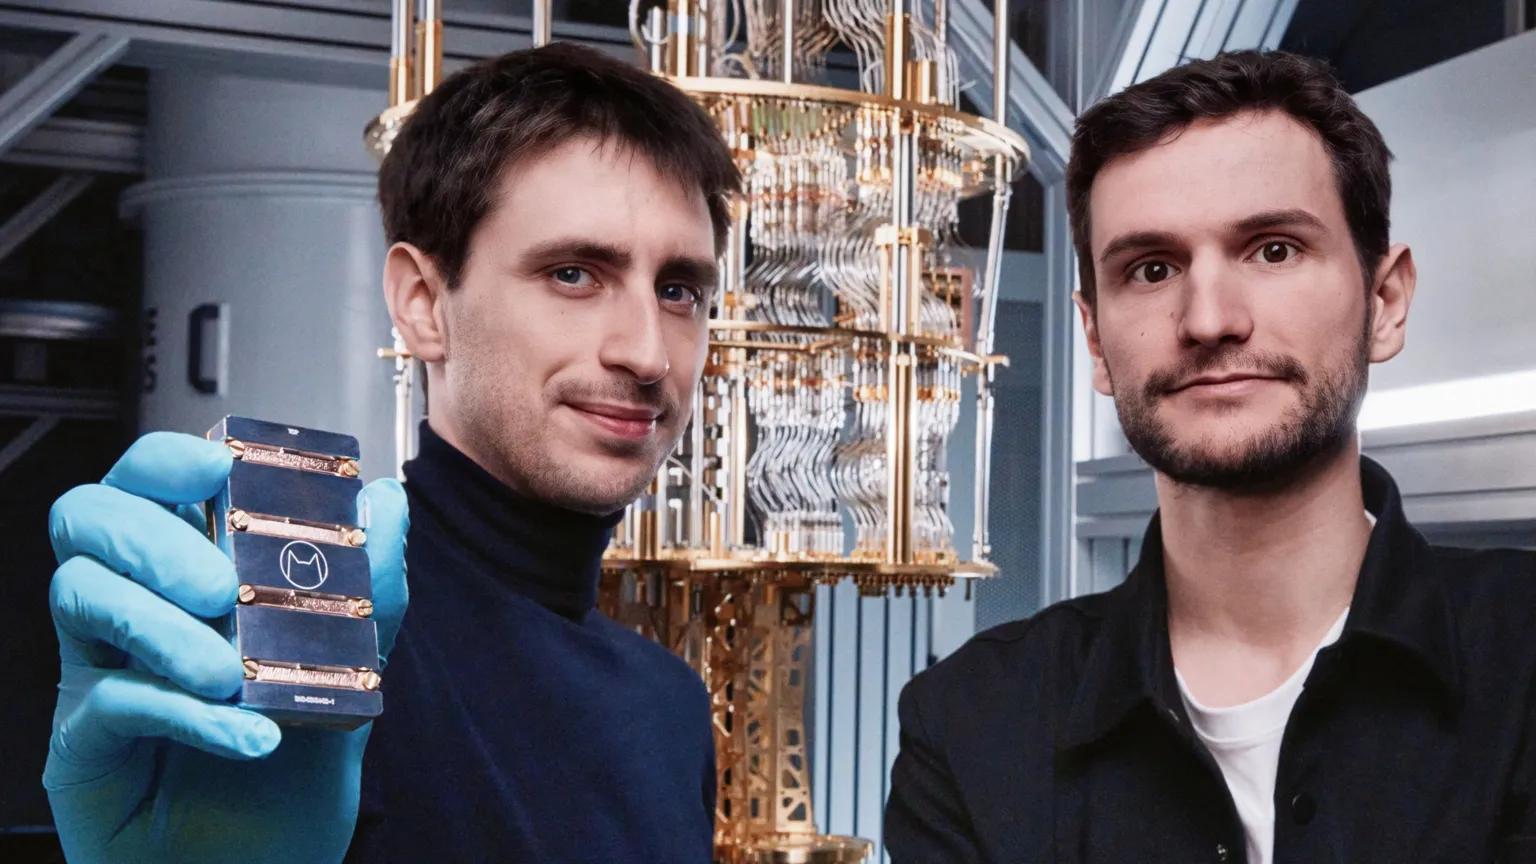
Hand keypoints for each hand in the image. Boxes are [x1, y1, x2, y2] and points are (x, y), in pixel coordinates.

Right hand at [44, 431, 408, 863]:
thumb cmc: (289, 778)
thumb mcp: (348, 672)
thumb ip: (370, 585)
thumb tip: (387, 501)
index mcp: (188, 575)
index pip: (152, 485)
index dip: (170, 461)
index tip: (215, 466)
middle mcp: (134, 610)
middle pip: (89, 520)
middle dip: (153, 537)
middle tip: (219, 586)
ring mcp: (99, 672)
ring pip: (82, 596)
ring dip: (166, 628)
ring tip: (233, 675)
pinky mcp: (82, 740)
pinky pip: (110, 700)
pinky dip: (184, 712)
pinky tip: (245, 733)